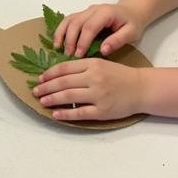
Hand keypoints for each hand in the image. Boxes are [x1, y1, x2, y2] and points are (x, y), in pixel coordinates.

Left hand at [31, 56, 145, 122]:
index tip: (40, 79)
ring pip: (68, 97)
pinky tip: (56, 114)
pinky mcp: (102, 110)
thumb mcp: (101, 64)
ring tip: (42, 101)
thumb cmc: (120, 75)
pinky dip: (65, 114)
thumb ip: (82, 67)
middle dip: (46, 88)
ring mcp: (98, 95)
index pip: (64, 68)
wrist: (141, 88)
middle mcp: (94, 78)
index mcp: (92, 64)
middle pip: (63, 83)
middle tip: (35, 91)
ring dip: (52, 99)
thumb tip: (57, 74)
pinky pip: (79, 113)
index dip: (49, 74)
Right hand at [52, 2, 143, 57]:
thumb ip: (118, 40)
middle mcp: (93, 9)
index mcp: (106, 13)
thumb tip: (103, 50)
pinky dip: (60, 30)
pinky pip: (68, 20)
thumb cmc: (132, 23)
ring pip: (69, 20)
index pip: (90, 27)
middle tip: (68, 56)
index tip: (79, 56)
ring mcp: (86, 11)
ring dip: (61, 34)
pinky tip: (57, 42)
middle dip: (70, 40)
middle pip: (76, 23)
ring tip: (58, 49)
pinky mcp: (81, 14)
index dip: (82, 41)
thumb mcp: (131, 33)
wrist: (131, 11)